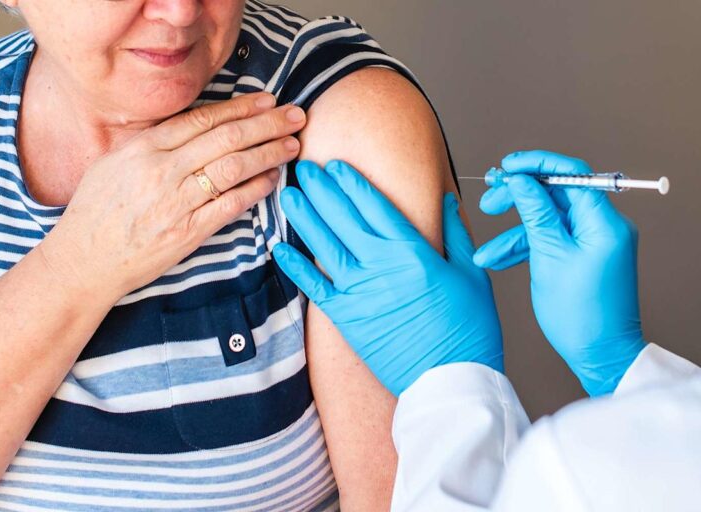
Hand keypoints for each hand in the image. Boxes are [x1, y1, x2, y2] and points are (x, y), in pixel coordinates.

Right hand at [38, 93, 306, 303]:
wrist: (84, 261)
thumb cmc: (97, 210)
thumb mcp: (113, 163)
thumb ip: (152, 143)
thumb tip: (193, 126)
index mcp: (144, 148)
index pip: (203, 119)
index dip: (241, 108)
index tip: (267, 100)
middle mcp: (162, 170)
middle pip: (226, 138)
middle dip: (267, 124)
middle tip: (295, 115)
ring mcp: (176, 202)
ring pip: (234, 168)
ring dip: (269, 153)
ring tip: (292, 144)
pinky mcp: (188, 232)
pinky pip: (230, 205)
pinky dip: (255, 190)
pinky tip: (273, 178)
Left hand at [273, 160, 502, 396]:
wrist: (450, 381)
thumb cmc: (468, 330)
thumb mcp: (472, 275)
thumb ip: (456, 235)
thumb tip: (446, 200)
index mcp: (413, 252)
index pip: (375, 205)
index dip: (352, 182)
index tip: (336, 165)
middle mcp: (381, 266)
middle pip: (344, 217)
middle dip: (322, 189)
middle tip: (303, 166)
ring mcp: (360, 292)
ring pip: (324, 245)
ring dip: (305, 217)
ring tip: (288, 194)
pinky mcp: (346, 317)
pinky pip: (314, 287)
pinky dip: (295, 267)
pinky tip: (279, 248)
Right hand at [474, 150, 646, 395]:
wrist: (599, 353)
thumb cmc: (581, 314)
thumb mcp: (549, 256)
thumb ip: (534, 212)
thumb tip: (521, 180)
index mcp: (603, 222)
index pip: (571, 173)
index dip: (536, 165)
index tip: (507, 166)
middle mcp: (603, 226)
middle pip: (556, 193)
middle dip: (519, 197)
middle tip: (489, 201)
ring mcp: (593, 240)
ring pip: (548, 220)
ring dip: (514, 232)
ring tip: (486, 251)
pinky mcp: (583, 255)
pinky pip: (551, 240)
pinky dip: (525, 248)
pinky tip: (498, 261)